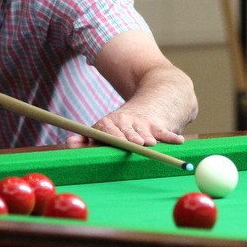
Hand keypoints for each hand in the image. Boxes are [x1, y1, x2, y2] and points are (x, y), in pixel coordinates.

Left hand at [65, 107, 185, 148]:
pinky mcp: (158, 127)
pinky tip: (178, 142)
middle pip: (127, 133)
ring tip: (150, 144)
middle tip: (135, 143)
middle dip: (130, 138)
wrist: (150, 102)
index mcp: (109, 124)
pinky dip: (171, 137)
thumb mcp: (102, 130)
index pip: (107, 130)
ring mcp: (143, 124)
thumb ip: (86, 140)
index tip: (114, 141)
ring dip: (147, 139)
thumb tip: (69, 143)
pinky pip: (165, 133)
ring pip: (145, 135)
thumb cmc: (119, 127)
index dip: (111, 136)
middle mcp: (125, 123)